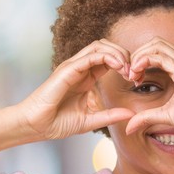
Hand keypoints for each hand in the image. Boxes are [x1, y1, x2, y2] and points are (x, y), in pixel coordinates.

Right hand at [16, 39, 134, 139]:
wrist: (36, 127)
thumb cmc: (57, 123)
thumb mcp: (91, 120)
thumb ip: (110, 116)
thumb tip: (131, 114)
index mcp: (86, 77)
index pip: (109, 59)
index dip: (125, 64)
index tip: (136, 79)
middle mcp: (80, 68)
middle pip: (106, 47)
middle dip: (125, 55)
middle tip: (135, 72)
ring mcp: (73, 67)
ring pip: (99, 46)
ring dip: (118, 53)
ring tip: (128, 68)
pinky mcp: (67, 70)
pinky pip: (89, 56)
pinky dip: (107, 56)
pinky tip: (118, 66)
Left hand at [124, 37, 173, 141]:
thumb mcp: (165, 115)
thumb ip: (147, 117)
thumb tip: (129, 127)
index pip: (158, 50)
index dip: (141, 59)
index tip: (133, 78)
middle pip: (156, 43)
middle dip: (138, 54)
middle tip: (129, 74)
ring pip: (156, 45)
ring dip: (139, 56)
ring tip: (132, 74)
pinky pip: (160, 57)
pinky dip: (144, 61)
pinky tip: (137, 75)